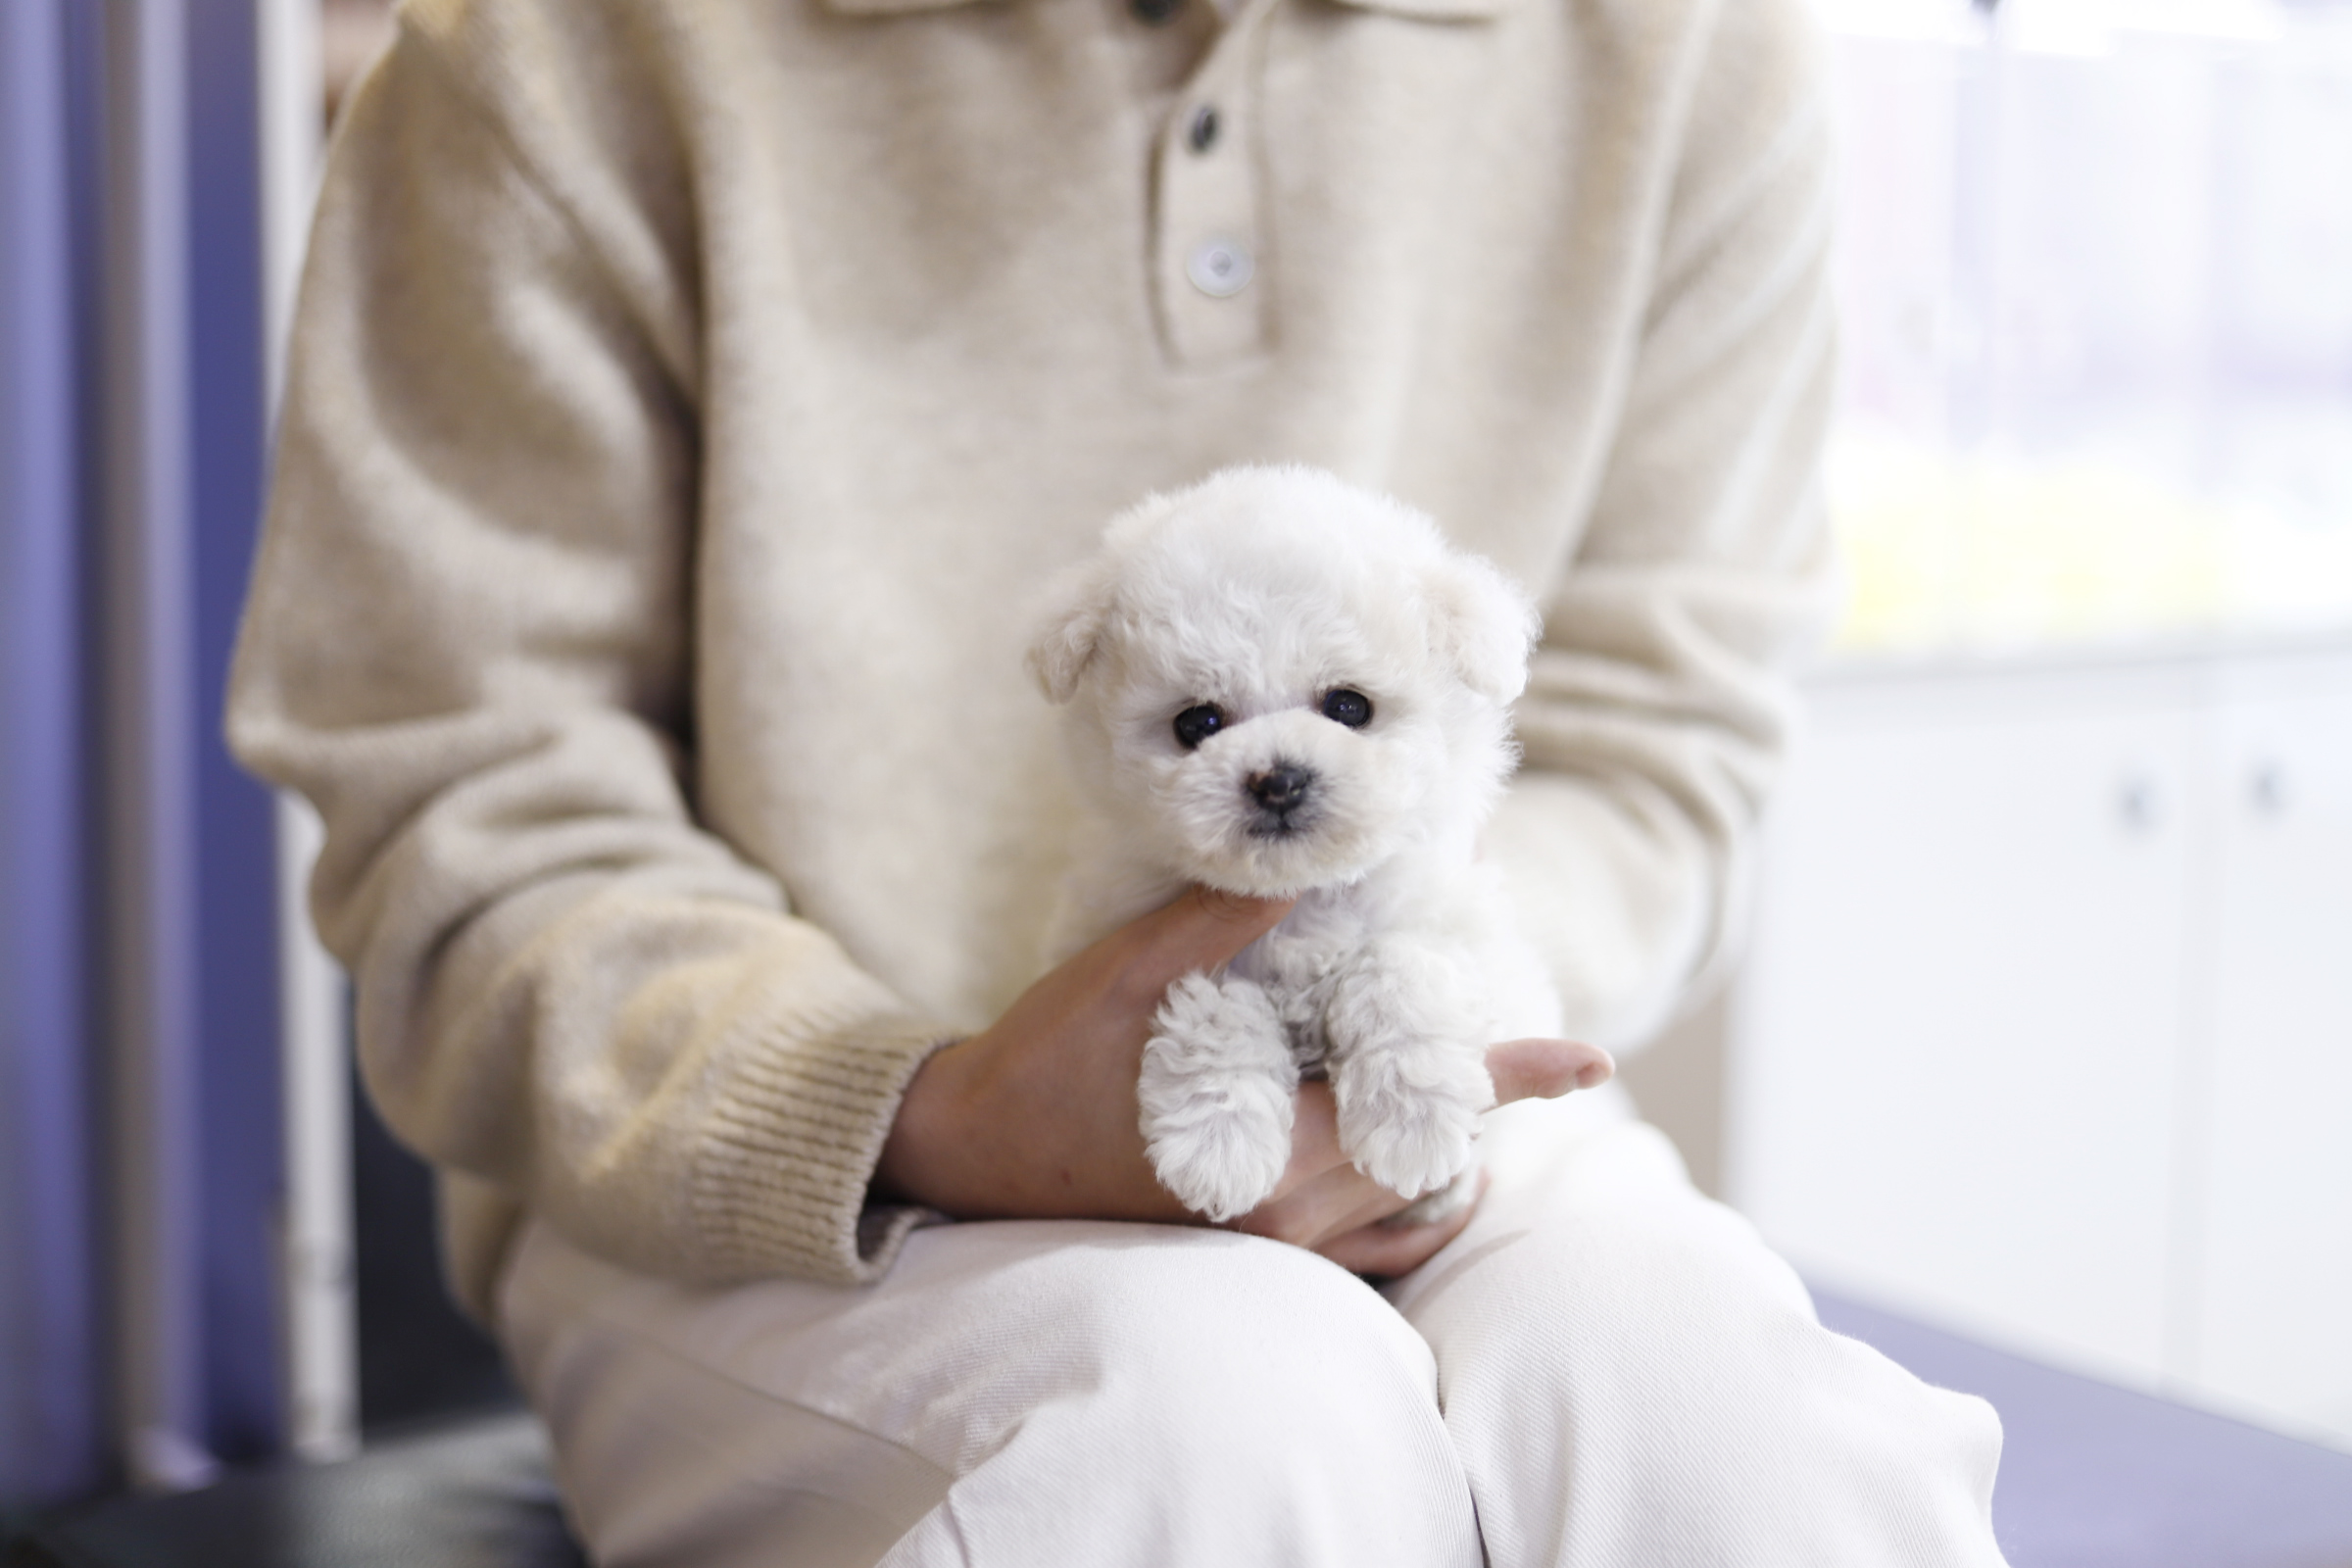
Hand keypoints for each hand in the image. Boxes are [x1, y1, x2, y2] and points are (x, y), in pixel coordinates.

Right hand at [875, 888, 1613, 1275]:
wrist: (970, 1157)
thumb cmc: (1043, 1062)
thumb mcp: (1125, 975)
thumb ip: (1221, 923)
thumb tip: (1311, 864)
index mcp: (1265, 1157)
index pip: (1421, 1110)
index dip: (1513, 1079)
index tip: (1589, 1058)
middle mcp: (1286, 1220)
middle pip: (1433, 1158)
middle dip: (1479, 1092)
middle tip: (1504, 1030)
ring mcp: (1275, 1248)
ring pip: (1410, 1205)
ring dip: (1443, 1143)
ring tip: (1451, 1072)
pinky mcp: (1258, 1255)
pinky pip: (1372, 1245)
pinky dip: (1407, 1195)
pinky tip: (1401, 1139)